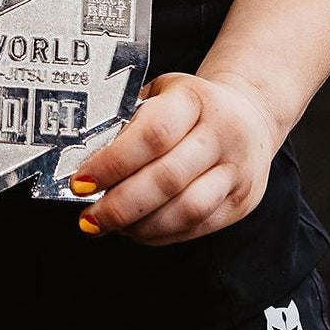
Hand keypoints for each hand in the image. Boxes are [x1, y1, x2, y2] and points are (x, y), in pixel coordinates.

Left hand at [70, 70, 279, 244]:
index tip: (80, 181)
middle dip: (120, 205)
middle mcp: (223, 133)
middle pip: (168, 178)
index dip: (113, 162)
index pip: (152, 134)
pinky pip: (198, 226)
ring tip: (111, 226)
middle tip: (89, 218)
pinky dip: (161, 234)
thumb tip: (85, 160)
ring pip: (186, 209)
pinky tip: (137, 230)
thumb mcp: (161, 95)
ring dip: (141, 226)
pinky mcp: (241, 202)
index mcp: (195, 99)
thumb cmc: (190, 107)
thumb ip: (129, 121)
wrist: (249, 115)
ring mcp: (237, 170)